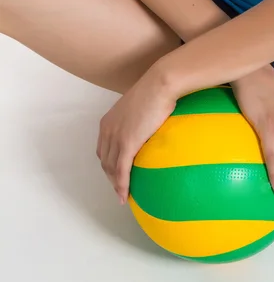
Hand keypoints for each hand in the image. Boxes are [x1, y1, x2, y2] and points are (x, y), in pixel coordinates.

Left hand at [97, 65, 176, 204]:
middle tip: (120, 190)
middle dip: (110, 178)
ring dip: (115, 185)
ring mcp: (116, 137)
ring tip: (123, 196)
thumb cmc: (157, 93)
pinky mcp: (127, 143)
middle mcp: (108, 130)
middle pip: (104, 161)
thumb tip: (150, 128)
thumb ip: (139, 121)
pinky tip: (125, 195)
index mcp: (108, 122)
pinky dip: (121, 185)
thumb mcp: (142, 108)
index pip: (103, 150)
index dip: (108, 166)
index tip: (116, 176)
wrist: (160, 85)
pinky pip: (121, 170)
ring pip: (110, 169)